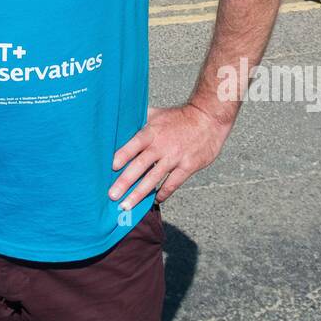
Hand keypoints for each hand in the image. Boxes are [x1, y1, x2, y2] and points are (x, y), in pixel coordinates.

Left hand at [109, 102, 231, 208]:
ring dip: (139, 194)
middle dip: (125, 182)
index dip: (123, 155)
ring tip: (127, 206)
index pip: (134, 144)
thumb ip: (139, 121)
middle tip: (112, 195)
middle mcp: (162, 145)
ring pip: (154, 178)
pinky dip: (163, 193)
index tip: (112, 168)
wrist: (208, 118)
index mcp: (152, 131)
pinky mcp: (188, 166)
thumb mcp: (156, 114)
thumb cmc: (178, 117)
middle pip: (140, 165)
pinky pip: (173, 183)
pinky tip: (154, 201)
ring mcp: (175, 157)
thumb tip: (120, 127)